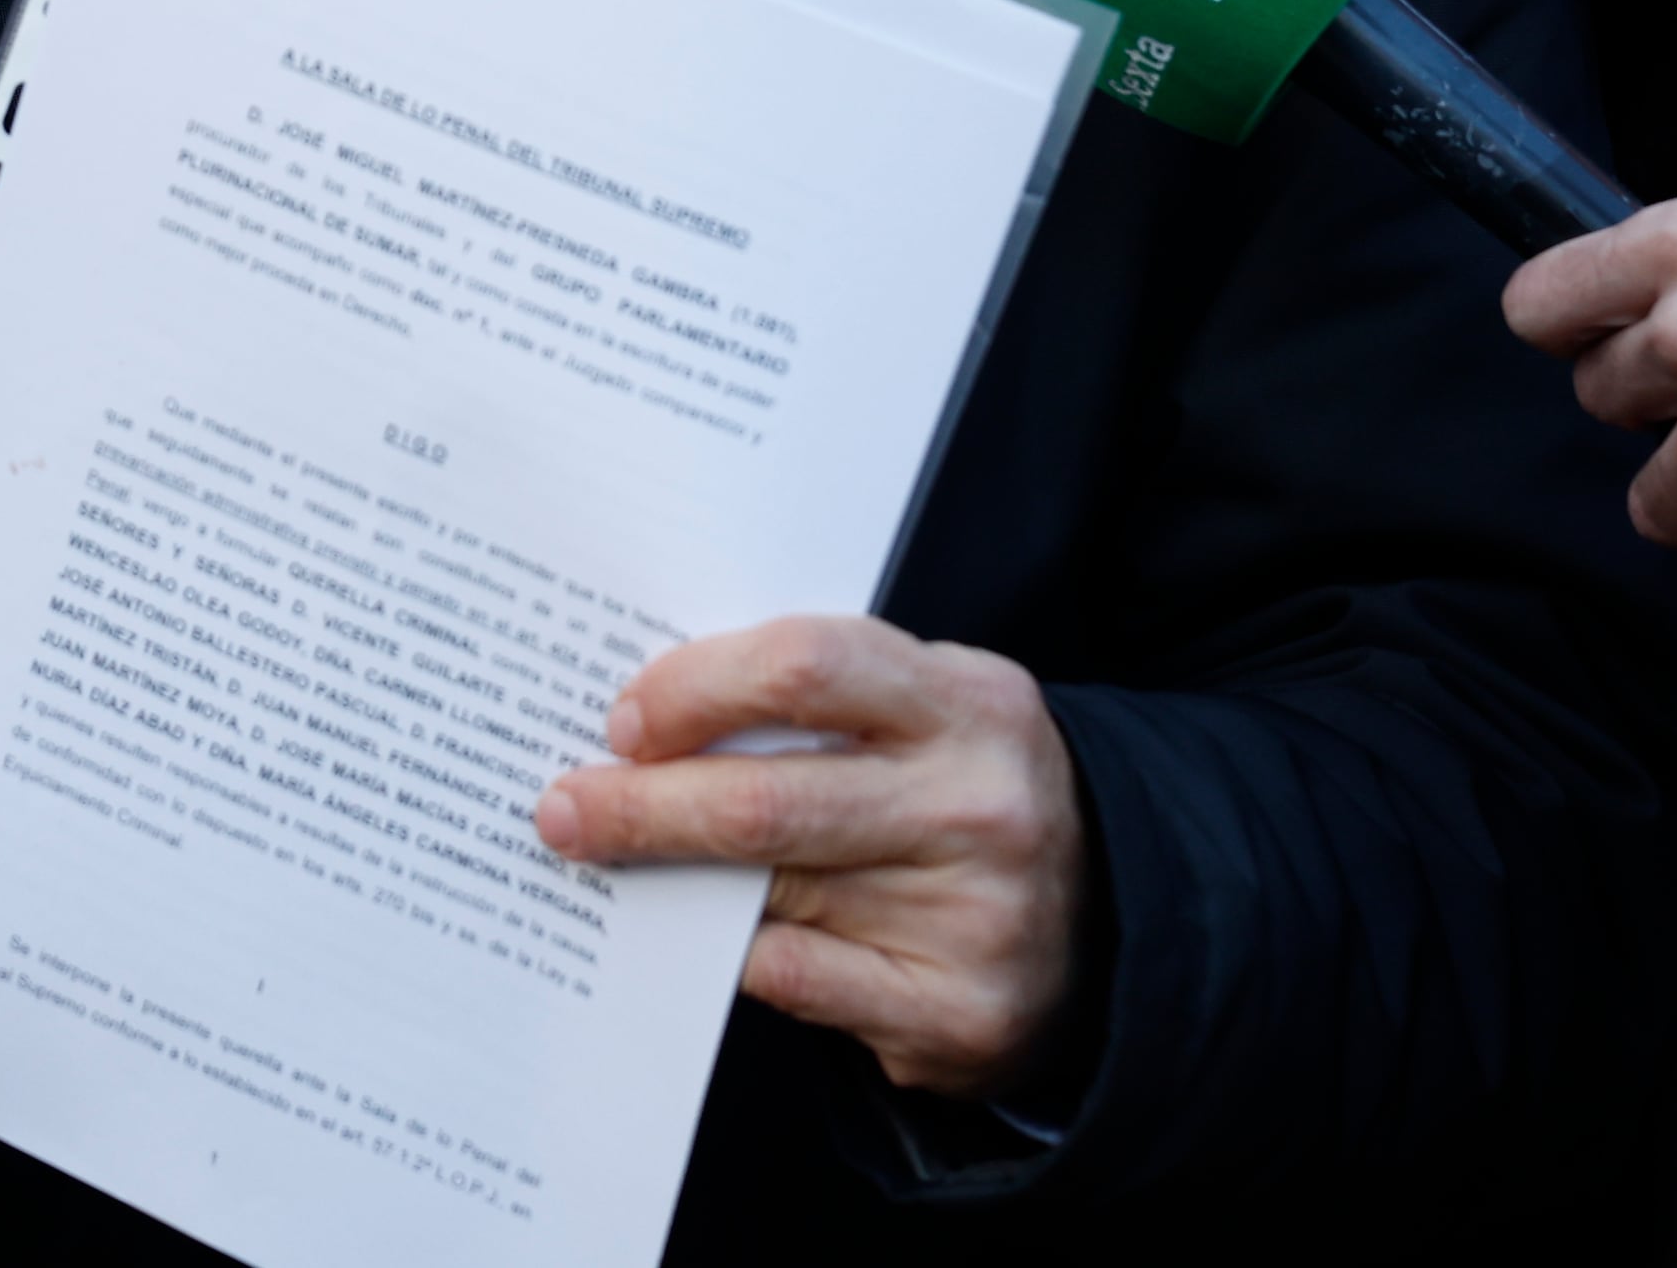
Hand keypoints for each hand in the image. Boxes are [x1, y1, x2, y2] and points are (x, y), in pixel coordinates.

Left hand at [531, 615, 1084, 1101]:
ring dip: (669, 882)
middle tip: (561, 809)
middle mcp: (978, 804)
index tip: (626, 718)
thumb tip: (644, 722)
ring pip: (769, 893)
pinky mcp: (955, 1012)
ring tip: (607, 864)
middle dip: (639, 806)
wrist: (1114, 916)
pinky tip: (703, 939)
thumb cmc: (964, 788)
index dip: (697, 688)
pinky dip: (733, 955)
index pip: (806, 665)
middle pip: (765, 800)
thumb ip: (817, 704)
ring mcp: (975, 915)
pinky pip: (796, 976)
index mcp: (969, 701)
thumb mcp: (925, 713)